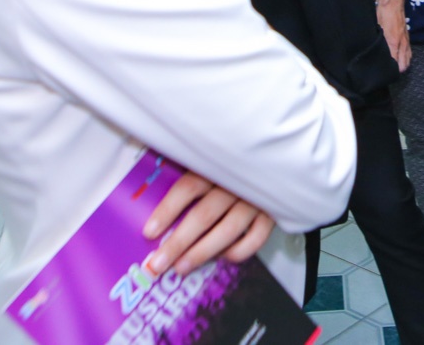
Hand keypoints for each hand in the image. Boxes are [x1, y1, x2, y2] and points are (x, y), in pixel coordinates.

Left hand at [140, 170, 275, 276]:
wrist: (275, 156)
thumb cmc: (231, 161)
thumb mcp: (208, 159)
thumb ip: (189, 173)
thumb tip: (156, 203)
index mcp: (216, 164)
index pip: (188, 187)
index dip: (167, 210)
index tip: (148, 233)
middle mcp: (236, 183)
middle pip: (204, 215)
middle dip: (178, 243)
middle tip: (157, 264)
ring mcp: (255, 199)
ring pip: (227, 231)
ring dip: (202, 252)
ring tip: (181, 268)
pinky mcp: (272, 212)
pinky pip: (256, 239)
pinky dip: (238, 252)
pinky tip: (221, 257)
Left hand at [376, 0, 411, 71]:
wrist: (393, 1)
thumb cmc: (383, 13)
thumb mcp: (377, 28)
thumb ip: (378, 41)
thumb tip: (375, 52)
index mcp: (393, 42)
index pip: (395, 62)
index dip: (391, 70)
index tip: (385, 74)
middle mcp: (401, 43)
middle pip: (404, 63)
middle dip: (398, 70)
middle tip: (391, 73)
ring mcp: (405, 39)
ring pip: (408, 58)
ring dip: (404, 64)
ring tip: (398, 69)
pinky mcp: (407, 35)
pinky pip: (409, 50)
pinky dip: (407, 57)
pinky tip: (403, 58)